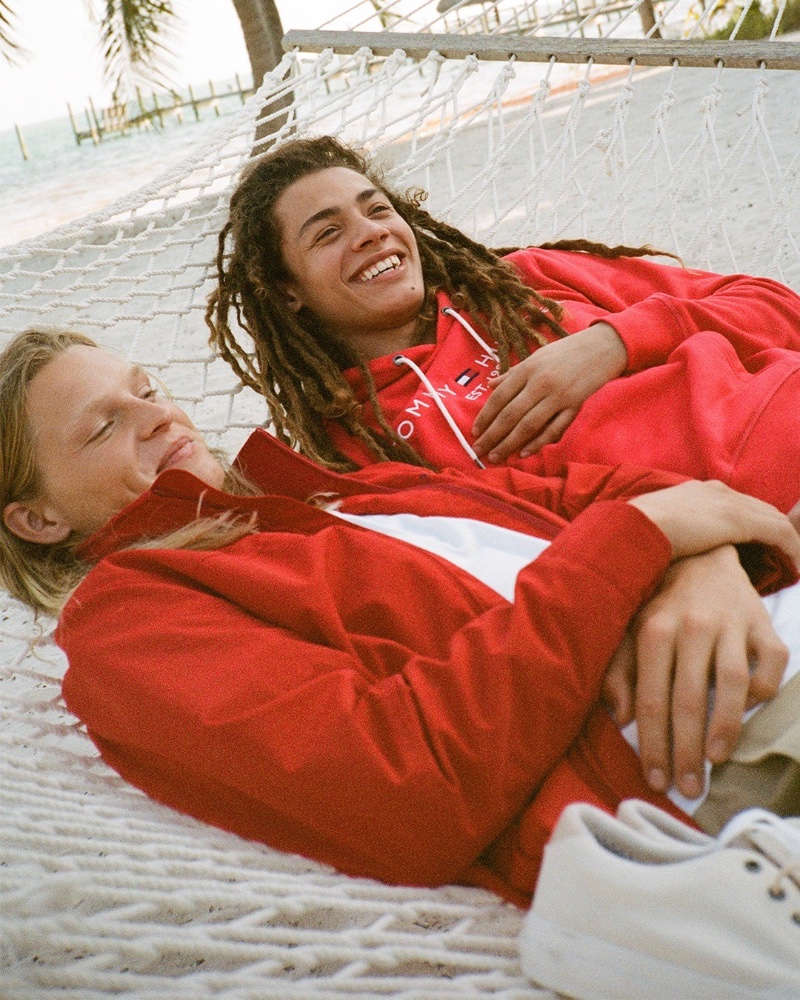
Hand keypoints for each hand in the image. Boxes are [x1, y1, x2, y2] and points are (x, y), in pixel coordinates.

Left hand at [471, 323, 626, 462]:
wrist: (601, 348)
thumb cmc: (563, 353)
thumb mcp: (535, 358)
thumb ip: (512, 374)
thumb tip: (490, 385)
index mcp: (527, 369)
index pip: (499, 397)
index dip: (485, 417)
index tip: (474, 432)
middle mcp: (540, 383)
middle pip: (510, 414)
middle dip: (492, 435)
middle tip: (480, 450)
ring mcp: (558, 396)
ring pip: (528, 425)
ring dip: (509, 443)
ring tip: (497, 456)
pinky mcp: (574, 406)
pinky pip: (553, 429)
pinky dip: (537, 443)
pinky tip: (523, 453)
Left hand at [602, 546, 788, 798]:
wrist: (702, 555)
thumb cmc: (660, 604)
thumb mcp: (629, 630)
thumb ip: (619, 671)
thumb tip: (619, 716)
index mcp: (653, 630)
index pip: (651, 699)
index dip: (653, 744)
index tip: (655, 779)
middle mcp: (691, 626)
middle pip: (689, 699)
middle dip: (686, 751)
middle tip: (688, 787)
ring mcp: (731, 624)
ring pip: (732, 685)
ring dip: (725, 729)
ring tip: (716, 761)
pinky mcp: (762, 624)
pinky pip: (770, 665)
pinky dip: (763, 691)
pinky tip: (750, 713)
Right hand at [629, 480, 799, 569]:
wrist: (633, 528)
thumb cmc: (634, 535)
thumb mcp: (655, 531)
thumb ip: (670, 536)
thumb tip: (668, 555)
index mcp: (697, 492)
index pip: (735, 506)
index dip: (750, 524)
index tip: (756, 545)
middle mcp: (717, 491)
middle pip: (760, 509)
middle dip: (775, 530)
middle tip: (783, 554)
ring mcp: (730, 503)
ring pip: (774, 521)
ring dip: (787, 543)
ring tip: (793, 563)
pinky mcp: (741, 521)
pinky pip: (781, 535)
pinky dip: (792, 551)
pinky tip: (795, 568)